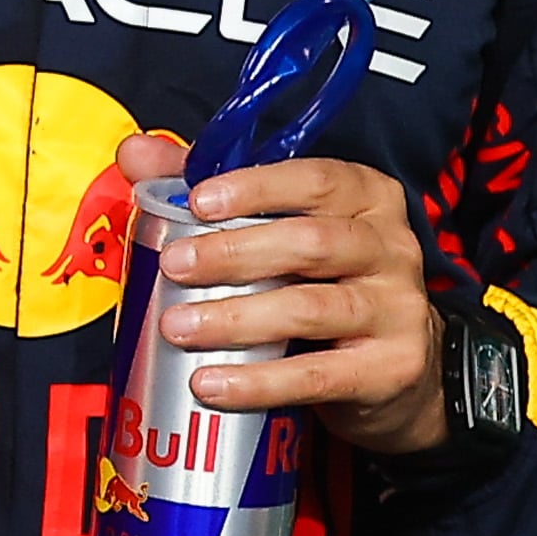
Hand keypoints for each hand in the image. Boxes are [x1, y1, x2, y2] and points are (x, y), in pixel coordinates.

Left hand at [119, 132, 446, 456]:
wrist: (399, 373)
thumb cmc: (328, 286)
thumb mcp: (283, 231)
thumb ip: (214, 191)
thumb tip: (137, 153)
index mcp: (366, 199)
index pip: (316, 180)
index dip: (256, 187)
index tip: (197, 200)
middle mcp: (389, 247)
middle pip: (311, 243)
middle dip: (234, 253)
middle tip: (174, 266)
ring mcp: (396, 309)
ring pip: (311, 308)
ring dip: (236, 318)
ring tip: (180, 327)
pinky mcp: (390, 368)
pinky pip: (317, 375)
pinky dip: (260, 381)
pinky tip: (214, 382)